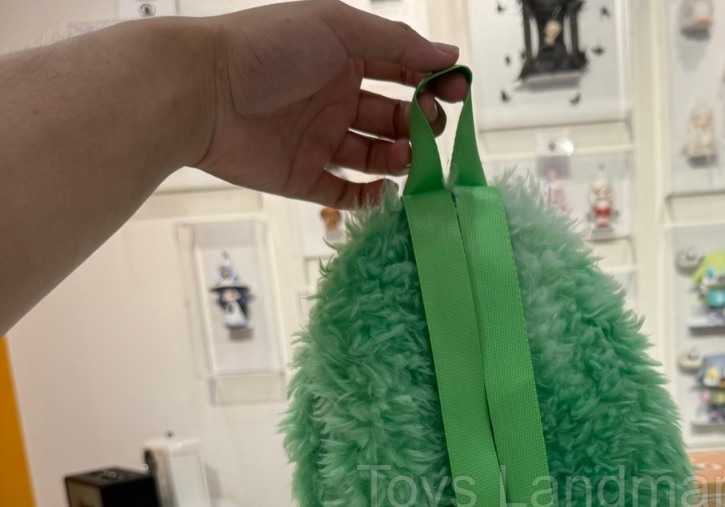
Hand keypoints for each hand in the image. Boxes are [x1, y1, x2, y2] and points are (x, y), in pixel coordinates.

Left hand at [193, 0, 467, 207]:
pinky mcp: (305, 178)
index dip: (432, 81)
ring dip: (402, 158)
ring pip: (377, 156)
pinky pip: (349, 193)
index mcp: (343, 57)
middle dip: (420, 123)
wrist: (203, 93)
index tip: (457, 92)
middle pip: (394, 117)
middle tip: (429, 127)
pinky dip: (373, 196)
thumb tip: (449, 56)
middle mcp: (335, 98)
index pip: (401, 70)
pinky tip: (388, 189)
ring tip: (408, 156)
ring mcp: (321, 140)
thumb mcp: (338, 28)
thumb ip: (396, 43)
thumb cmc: (268, 48)